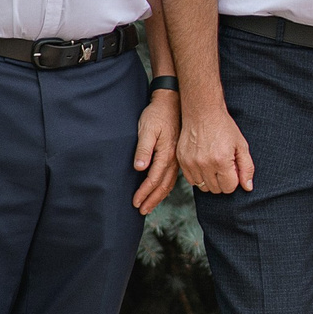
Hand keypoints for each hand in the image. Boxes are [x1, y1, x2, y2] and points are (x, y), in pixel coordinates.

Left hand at [131, 91, 180, 214]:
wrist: (173, 102)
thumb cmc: (157, 114)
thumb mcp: (147, 129)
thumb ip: (144, 149)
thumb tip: (140, 169)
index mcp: (166, 154)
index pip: (153, 180)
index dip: (144, 193)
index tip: (135, 203)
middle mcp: (174, 159)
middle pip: (163, 185)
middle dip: (152, 200)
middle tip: (142, 211)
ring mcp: (177, 158)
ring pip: (169, 182)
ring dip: (159, 196)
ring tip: (150, 205)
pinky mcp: (177, 154)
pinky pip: (173, 176)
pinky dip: (167, 187)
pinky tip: (163, 190)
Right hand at [178, 100, 255, 193]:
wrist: (202, 112)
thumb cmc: (224, 127)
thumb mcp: (241, 145)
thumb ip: (247, 168)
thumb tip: (248, 187)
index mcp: (221, 161)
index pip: (229, 188)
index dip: (234, 180)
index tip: (233, 169)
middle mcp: (204, 164)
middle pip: (216, 189)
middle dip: (223, 181)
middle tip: (224, 166)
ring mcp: (191, 163)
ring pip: (203, 186)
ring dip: (210, 180)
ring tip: (214, 164)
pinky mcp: (182, 161)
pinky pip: (191, 180)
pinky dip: (199, 176)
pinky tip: (204, 164)